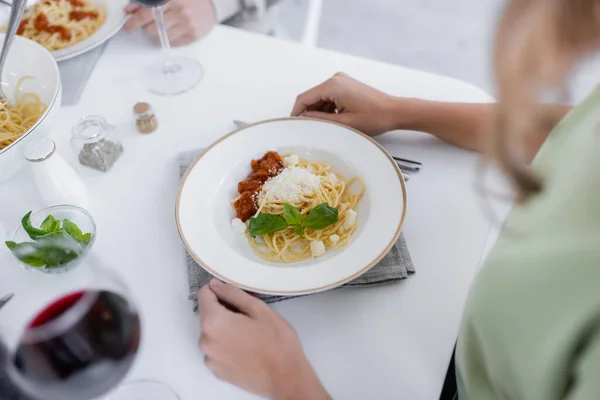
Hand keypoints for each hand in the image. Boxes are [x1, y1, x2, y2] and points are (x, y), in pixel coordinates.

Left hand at [123, 0, 215, 45]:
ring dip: (157, 32)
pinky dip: (168, 37)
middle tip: (152, 21)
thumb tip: (129, 9)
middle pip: (150, 28)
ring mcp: (186, 25)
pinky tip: (173, 29)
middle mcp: (180, 12)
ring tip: (163, 25)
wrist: (211, 4)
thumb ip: (146, 1)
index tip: (128, 26)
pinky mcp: (191, 36)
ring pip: (159, 37)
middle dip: (146, 26)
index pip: (146, 14)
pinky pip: (171, 43)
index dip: (134, 22)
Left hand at [198, 279, 329, 399]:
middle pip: (209, 314)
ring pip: (213, 332)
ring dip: (227, 327)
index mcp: (214, 322)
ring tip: (251, 331)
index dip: (218, 288)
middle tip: (249, 311)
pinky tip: (247, 345)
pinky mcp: (217, 370)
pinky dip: (227, 343)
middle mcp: (206, 341)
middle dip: (226, 308)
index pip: (204, 294)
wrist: (285, 378)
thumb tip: (217, 285)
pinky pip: (217, 349)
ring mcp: (211, 358)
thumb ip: (233, 294)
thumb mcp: (259, 309)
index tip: (231, 290)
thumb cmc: (277, 345)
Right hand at [292, 72, 407, 135]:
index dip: (296, 112)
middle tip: (310, 129)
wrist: (394, 111)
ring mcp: (341, 81)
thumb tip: (304, 119)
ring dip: (319, 112)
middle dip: (309, 113)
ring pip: (320, 98)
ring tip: (328, 126)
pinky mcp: (346, 85)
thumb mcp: (344, 123)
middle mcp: (335, 79)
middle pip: (311, 97)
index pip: (304, 98)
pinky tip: (335, 120)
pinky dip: (328, 108)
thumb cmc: (375, 117)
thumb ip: (320, 120)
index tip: (293, 124)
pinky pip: (329, 96)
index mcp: (333, 85)